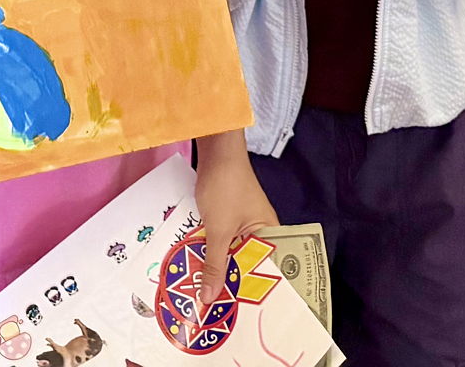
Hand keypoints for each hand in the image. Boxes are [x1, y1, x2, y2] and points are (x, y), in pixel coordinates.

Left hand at [193, 131, 278, 306]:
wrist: (215, 148)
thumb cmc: (225, 188)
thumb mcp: (218, 230)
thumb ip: (214, 264)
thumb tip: (209, 298)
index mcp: (270, 235)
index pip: (266, 273)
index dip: (252, 294)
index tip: (238, 316)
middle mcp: (260, 230)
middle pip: (245, 264)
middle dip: (229, 283)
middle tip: (213, 309)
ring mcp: (243, 221)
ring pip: (229, 251)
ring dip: (215, 265)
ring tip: (201, 292)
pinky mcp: (227, 212)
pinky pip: (219, 237)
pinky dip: (208, 248)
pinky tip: (193, 263)